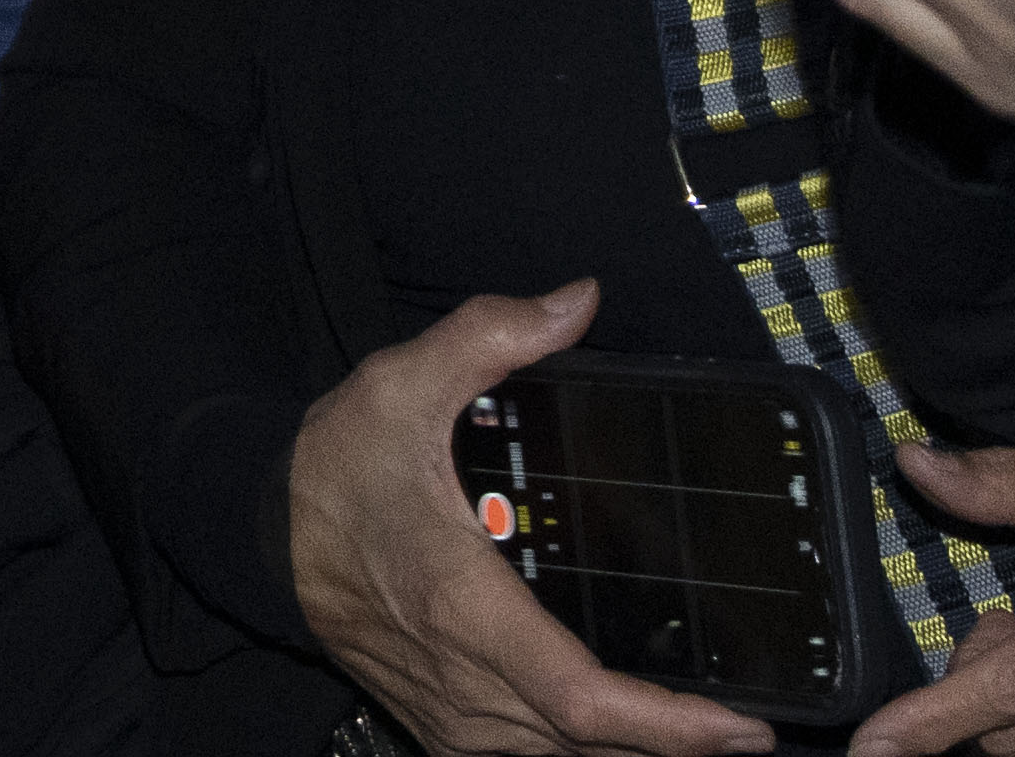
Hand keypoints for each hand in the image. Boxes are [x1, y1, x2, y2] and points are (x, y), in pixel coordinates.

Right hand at [282, 280, 778, 756]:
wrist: (260, 534)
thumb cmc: (335, 468)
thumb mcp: (400, 383)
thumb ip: (490, 336)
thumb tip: (578, 302)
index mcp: (464, 607)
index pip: (581, 699)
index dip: (668, 726)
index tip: (738, 727)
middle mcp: (464, 682)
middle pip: (591, 748)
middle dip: (677, 749)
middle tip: (754, 730)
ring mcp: (453, 718)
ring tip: (709, 736)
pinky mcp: (445, 729)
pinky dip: (589, 756)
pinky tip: (632, 739)